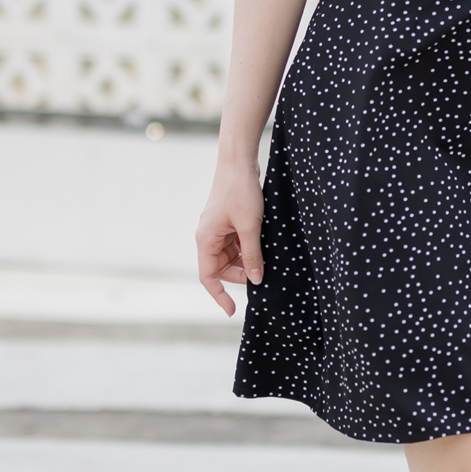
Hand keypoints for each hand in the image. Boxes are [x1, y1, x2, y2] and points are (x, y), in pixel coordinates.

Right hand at [196, 160, 263, 316]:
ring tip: (264, 256)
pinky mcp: (228, 222)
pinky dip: (248, 248)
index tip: (232, 311)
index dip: (219, 296)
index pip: (208, 277)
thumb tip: (256, 280)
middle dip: (241, 274)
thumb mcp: (250, 227)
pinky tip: (262, 244)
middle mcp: (208, 236)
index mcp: (206, 240)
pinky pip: (236, 243)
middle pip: (222, 268)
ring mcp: (218, 229)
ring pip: (231, 256)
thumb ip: (253, 255)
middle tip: (262, 273)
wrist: (239, 161)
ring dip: (246, 260)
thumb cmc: (240, 191)